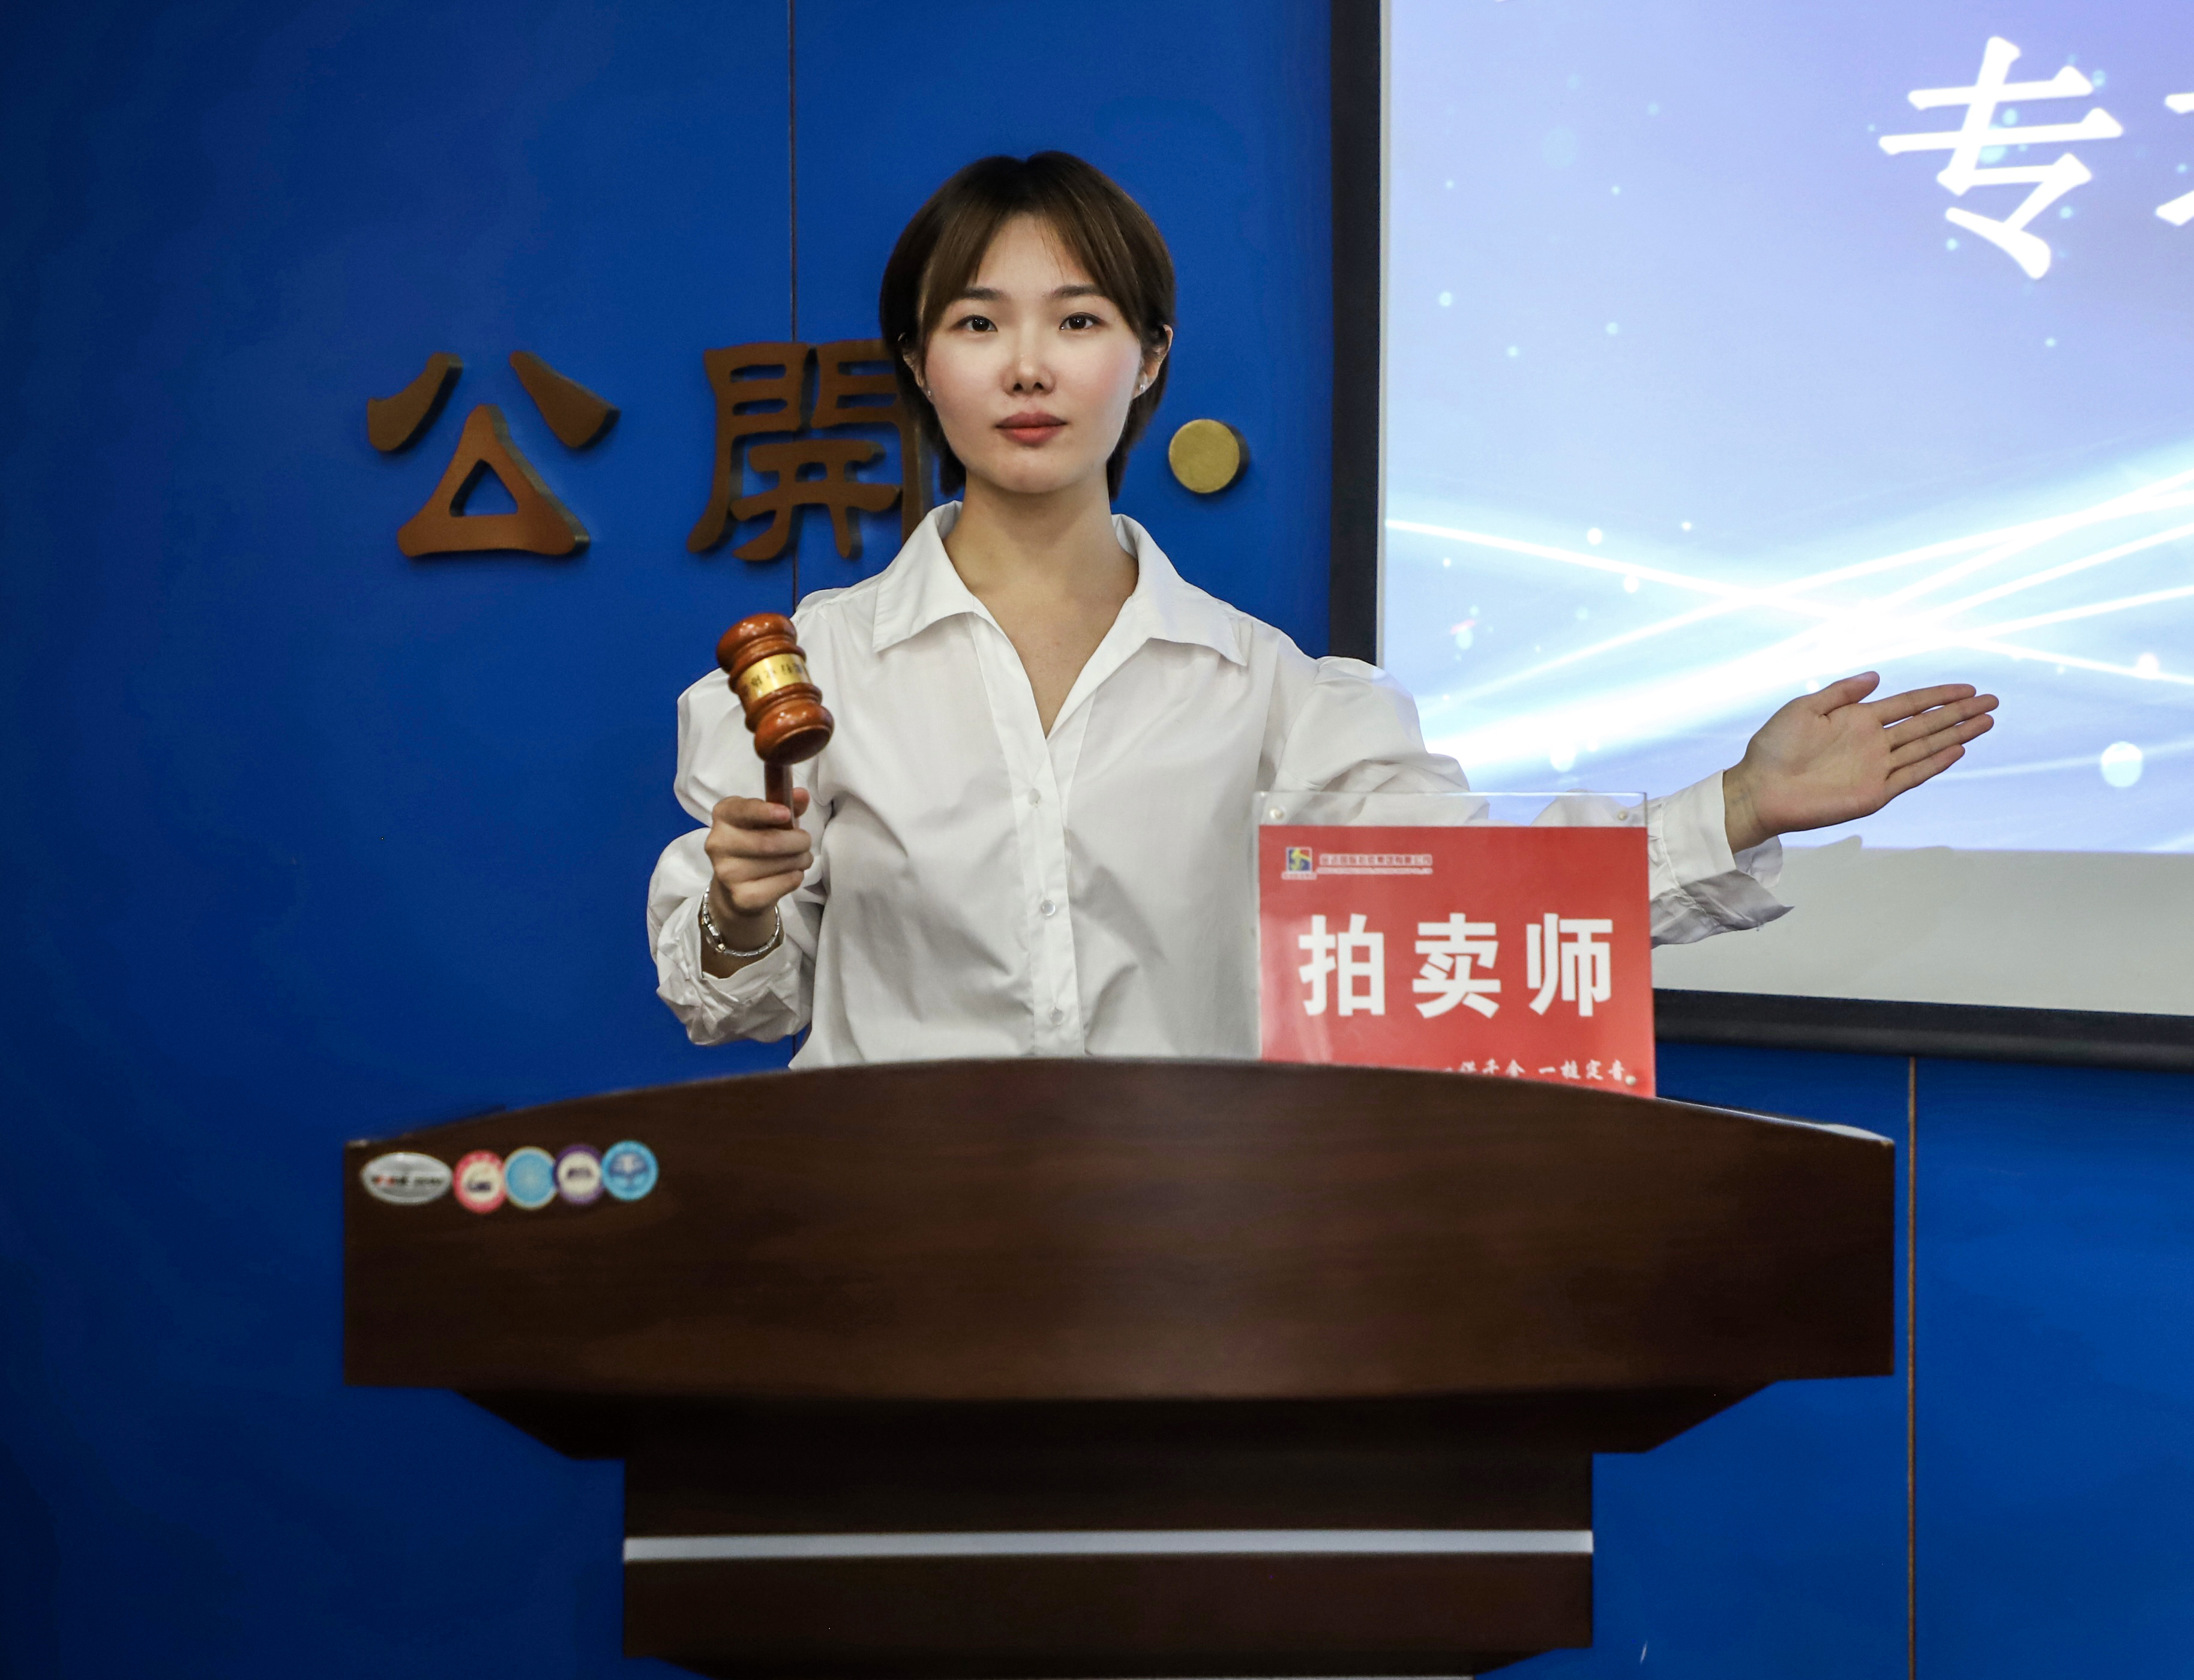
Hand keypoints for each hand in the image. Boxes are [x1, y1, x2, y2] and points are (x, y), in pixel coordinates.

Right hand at [702, 789, 812, 969]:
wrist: (738, 888)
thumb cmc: (757, 843)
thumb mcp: (770, 820)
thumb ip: (786, 805)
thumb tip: (801, 794)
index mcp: (723, 815)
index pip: (740, 810)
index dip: (764, 811)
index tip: (786, 814)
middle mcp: (718, 843)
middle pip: (768, 841)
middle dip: (798, 841)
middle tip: (805, 842)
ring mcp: (727, 873)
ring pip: (779, 863)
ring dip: (801, 859)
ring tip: (801, 858)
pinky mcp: (741, 897)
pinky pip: (783, 883)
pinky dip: (796, 877)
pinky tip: (792, 874)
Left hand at [1722, 673, 1997, 853]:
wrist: (1760, 788)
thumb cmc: (1773, 747)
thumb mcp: (1805, 708)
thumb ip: (1842, 692)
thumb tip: (1877, 675)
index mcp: (1858, 719)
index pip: (1908, 704)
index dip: (1937, 695)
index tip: (1967, 688)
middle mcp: (1873, 742)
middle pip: (1926, 724)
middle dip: (1958, 712)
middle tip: (1991, 701)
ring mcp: (1876, 768)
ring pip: (1926, 747)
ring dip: (1956, 734)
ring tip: (1986, 721)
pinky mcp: (1874, 793)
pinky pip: (1911, 775)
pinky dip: (1935, 763)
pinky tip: (1957, 749)